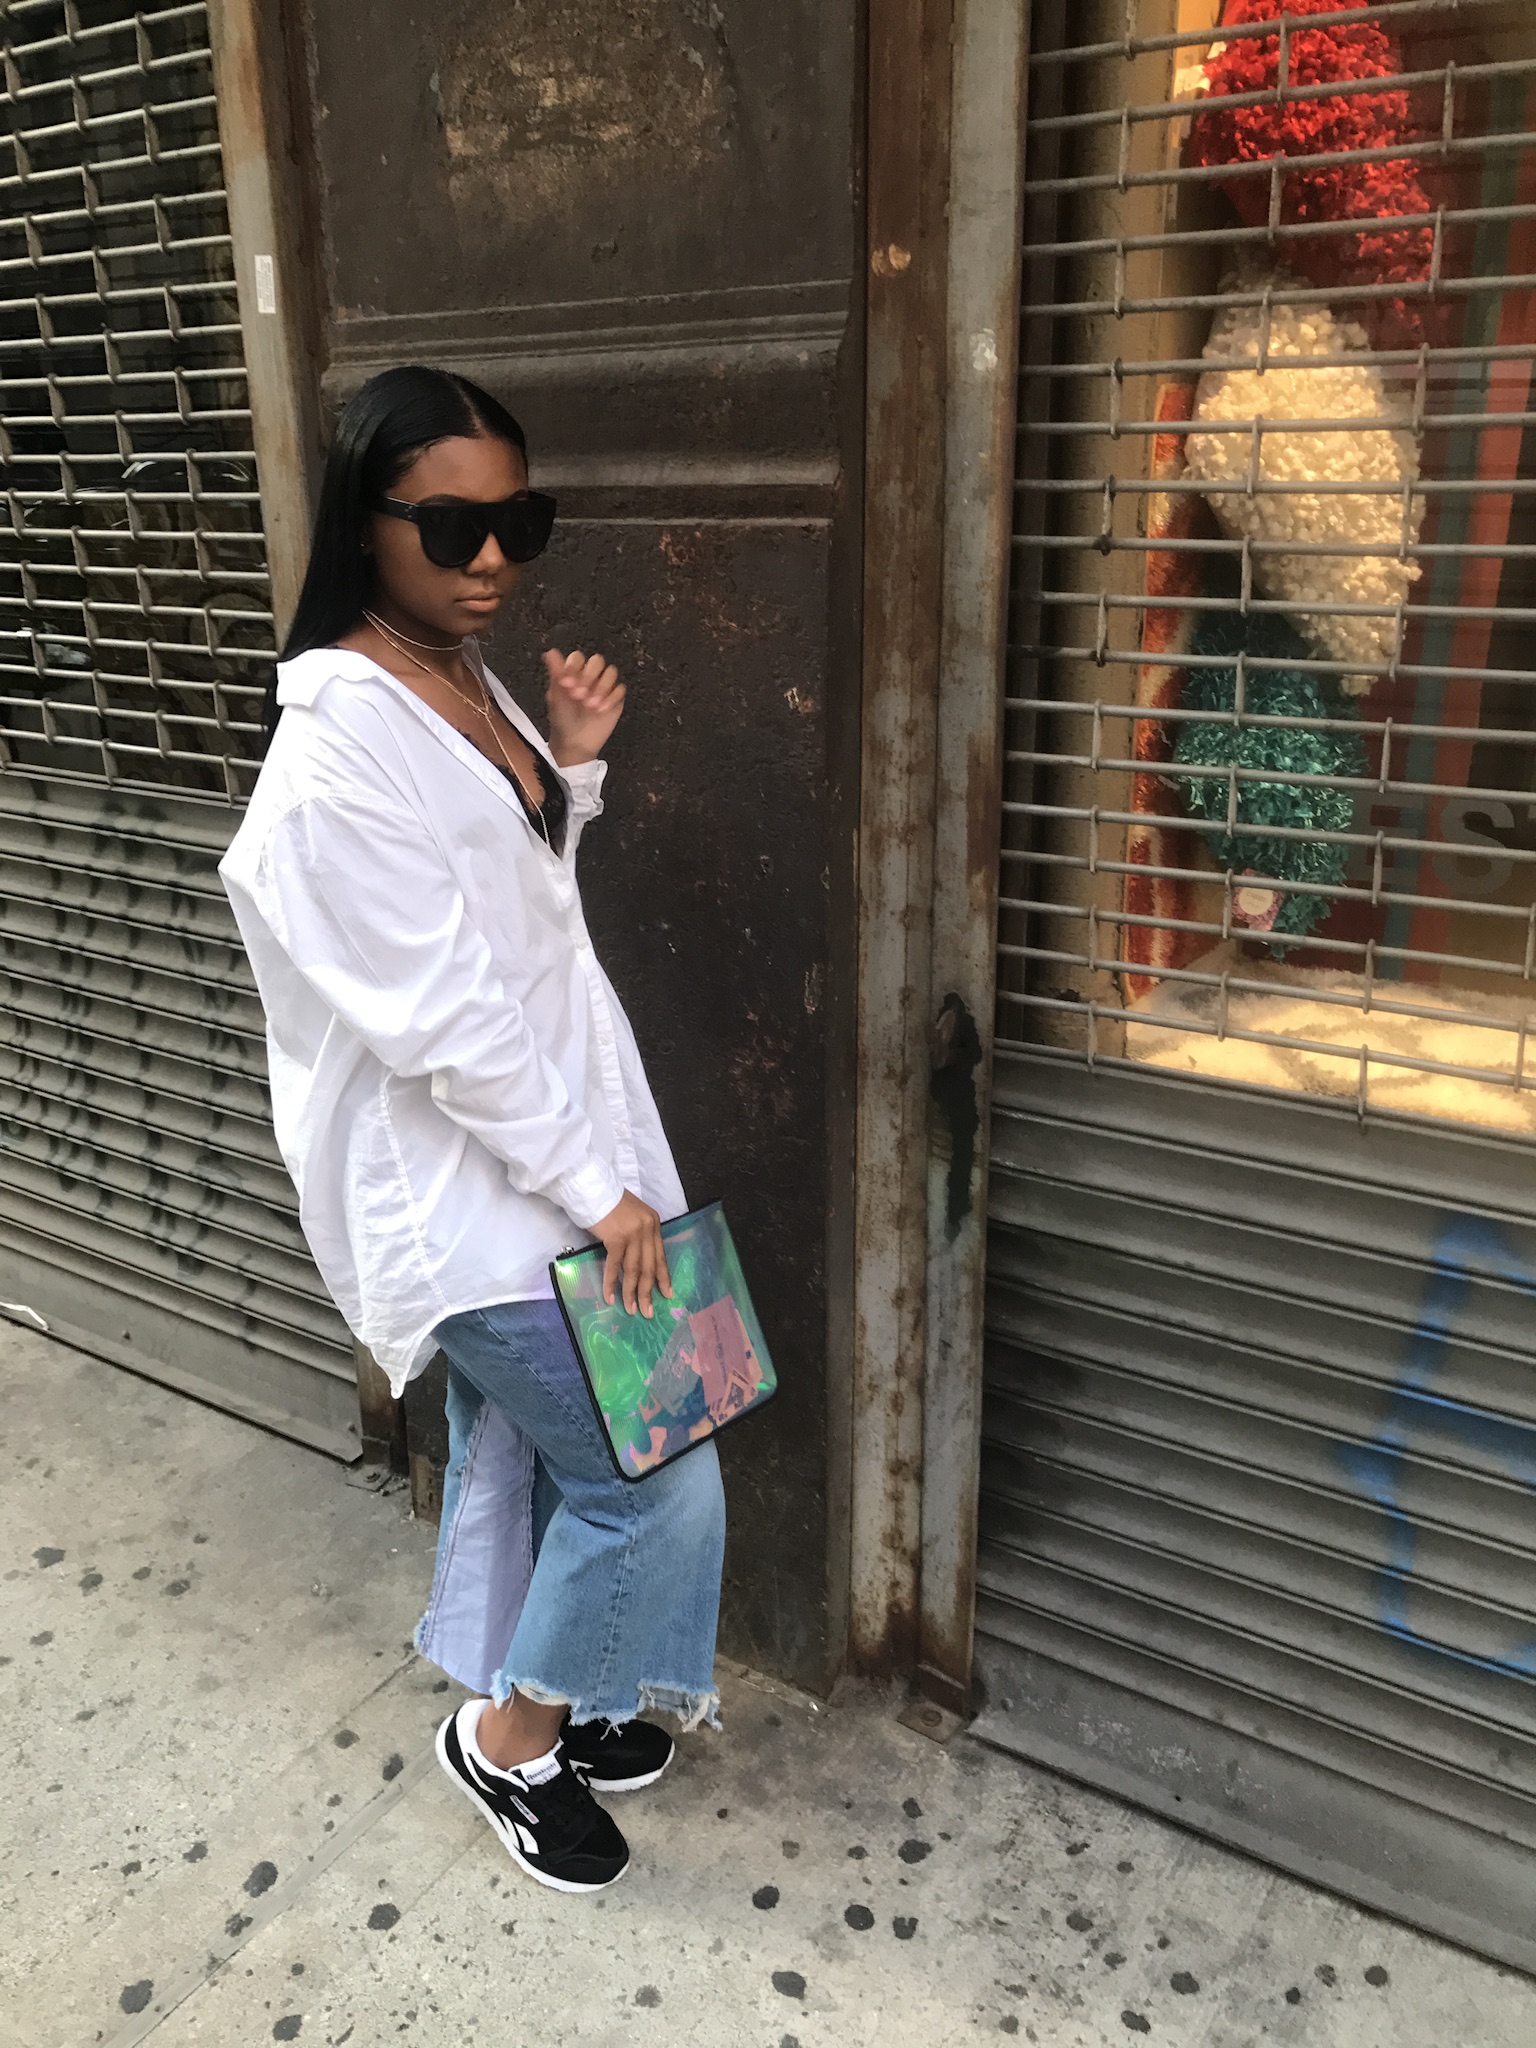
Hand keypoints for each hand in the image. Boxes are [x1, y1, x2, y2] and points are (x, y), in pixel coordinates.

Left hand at [544, 647, 624, 766]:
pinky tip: (601, 710)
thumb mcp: (555, 696)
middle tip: (579, 696)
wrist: (575, 743)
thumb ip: (555, 673)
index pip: (578, 657)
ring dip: (602, 687)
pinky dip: (611, 698)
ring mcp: (604, 686)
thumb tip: (550, 653)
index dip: (574, 668)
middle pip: (597, 661)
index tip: (567, 684)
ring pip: (611, 672)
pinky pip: (620, 689)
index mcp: (573, 672)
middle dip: (589, 678)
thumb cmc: (562, 719)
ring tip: (591, 705)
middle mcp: (590, 676)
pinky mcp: (616, 698)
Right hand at [591, 1190, 672, 1317]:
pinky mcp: (616, 1238)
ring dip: (632, 1292)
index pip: (660, 1255)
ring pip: (634, 1270)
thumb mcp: (632, 1216)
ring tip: (632, 1309)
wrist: (593, 1188)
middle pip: (649, 1266)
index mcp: (653, 1223)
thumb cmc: (609, 1202)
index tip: (667, 1294)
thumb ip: (639, 1234)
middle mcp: (647, 1229)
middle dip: (649, 1292)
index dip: (663, 1277)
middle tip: (648, 1311)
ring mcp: (633, 1234)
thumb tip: (637, 1259)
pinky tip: (611, 1297)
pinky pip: (615, 1266)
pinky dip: (612, 1283)